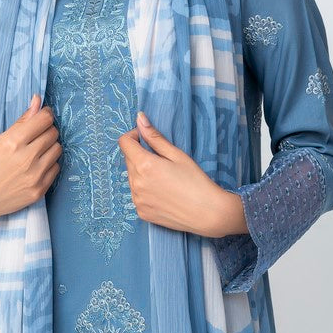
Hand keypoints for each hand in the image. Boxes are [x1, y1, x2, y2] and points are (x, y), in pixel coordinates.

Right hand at [0, 94, 61, 239]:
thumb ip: (22, 121)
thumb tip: (38, 101)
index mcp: (13, 142)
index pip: (44, 119)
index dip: (44, 115)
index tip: (41, 117)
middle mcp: (26, 158)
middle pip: (53, 133)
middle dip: (46, 130)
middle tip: (35, 135)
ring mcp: (35, 176)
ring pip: (57, 149)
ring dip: (49, 147)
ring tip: (35, 151)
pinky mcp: (39, 191)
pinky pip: (56, 168)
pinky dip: (49, 164)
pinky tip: (36, 166)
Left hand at [117, 110, 247, 237]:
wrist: (208, 214)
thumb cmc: (196, 181)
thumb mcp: (177, 155)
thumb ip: (155, 137)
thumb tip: (139, 119)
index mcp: (144, 165)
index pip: (124, 143)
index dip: (133, 136)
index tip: (145, 138)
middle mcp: (136, 184)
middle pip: (128, 160)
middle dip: (140, 154)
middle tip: (162, 160)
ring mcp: (137, 200)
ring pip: (132, 177)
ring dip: (141, 172)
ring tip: (165, 178)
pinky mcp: (141, 212)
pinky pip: (137, 194)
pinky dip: (145, 190)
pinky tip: (163, 193)